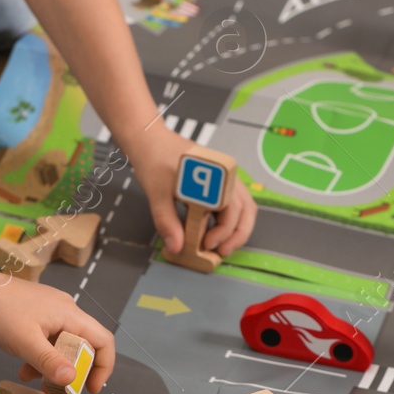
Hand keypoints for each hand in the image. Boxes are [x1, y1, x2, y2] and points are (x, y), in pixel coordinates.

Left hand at [0, 276, 115, 392]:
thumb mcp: (25, 342)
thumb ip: (50, 362)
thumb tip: (73, 381)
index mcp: (70, 314)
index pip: (103, 340)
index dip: (104, 367)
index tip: (91, 390)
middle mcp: (65, 310)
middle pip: (84, 344)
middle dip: (74, 370)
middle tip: (61, 390)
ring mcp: (49, 311)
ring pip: (63, 344)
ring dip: (54, 366)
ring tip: (37, 383)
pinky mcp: (35, 314)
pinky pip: (47, 339)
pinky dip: (40, 356)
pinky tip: (24, 369)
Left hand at [128, 126, 257, 257]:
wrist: (149, 140)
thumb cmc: (154, 161)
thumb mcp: (157, 195)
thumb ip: (167, 222)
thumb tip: (177, 248)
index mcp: (215, 173)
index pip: (231, 209)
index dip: (223, 231)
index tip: (207, 245)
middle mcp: (226, 174)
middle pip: (244, 209)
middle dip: (235, 235)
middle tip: (220, 253)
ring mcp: (225, 176)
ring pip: (243, 206)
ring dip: (235, 228)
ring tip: (221, 246)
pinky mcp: (219, 180)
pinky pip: (233, 202)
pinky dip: (229, 219)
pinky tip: (214, 231)